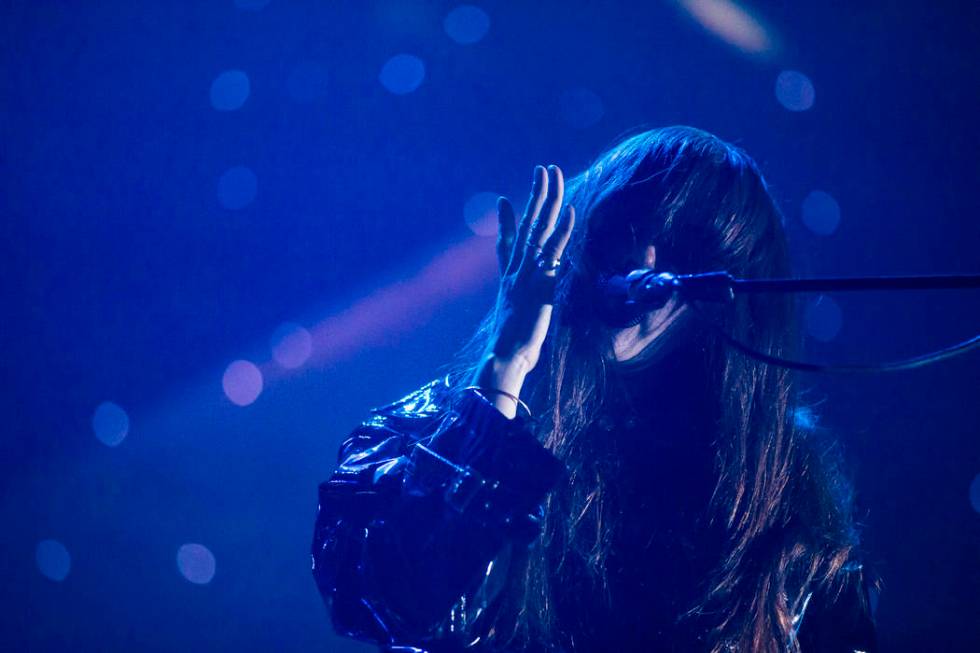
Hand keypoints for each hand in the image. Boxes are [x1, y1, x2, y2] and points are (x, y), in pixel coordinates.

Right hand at [471, 164, 575, 414]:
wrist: (505, 356)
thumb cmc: (511, 350)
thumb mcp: (514, 325)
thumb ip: (518, 314)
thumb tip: (519, 316)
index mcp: (508, 281)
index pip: (506, 245)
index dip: (506, 222)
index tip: (504, 201)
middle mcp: (515, 271)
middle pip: (526, 225)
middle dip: (535, 196)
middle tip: (541, 170)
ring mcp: (527, 273)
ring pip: (538, 228)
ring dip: (547, 199)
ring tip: (551, 174)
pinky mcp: (540, 282)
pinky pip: (553, 251)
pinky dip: (561, 230)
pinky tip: (569, 211)